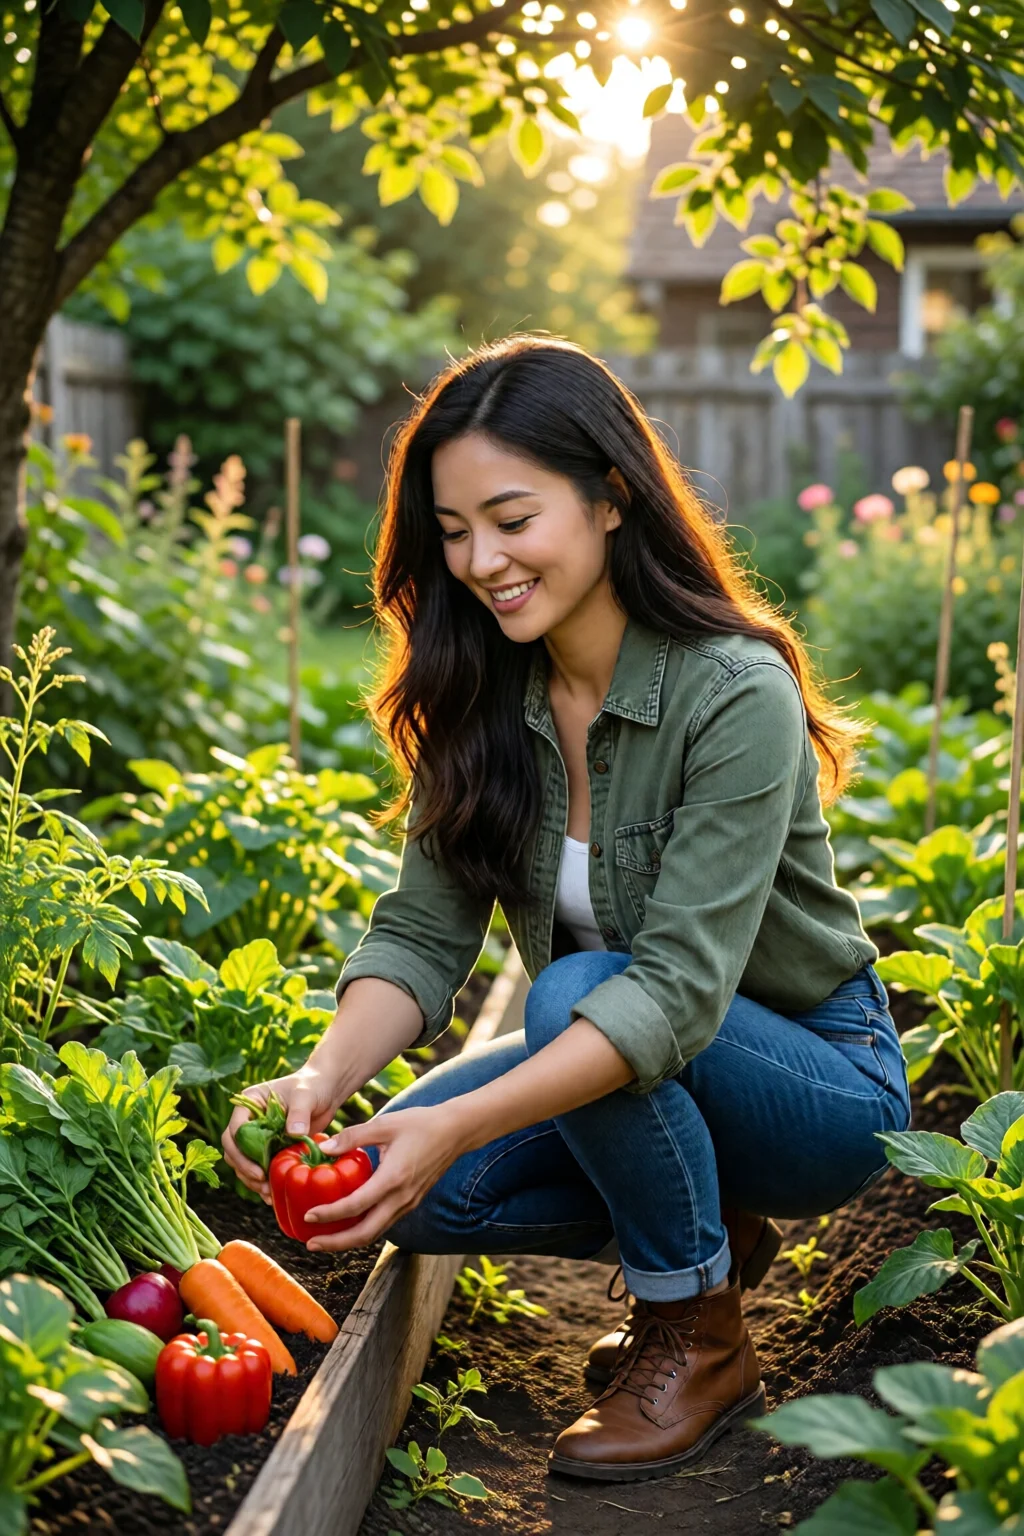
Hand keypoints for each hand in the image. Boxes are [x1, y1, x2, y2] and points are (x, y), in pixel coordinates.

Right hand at [222, 1064, 341, 1201]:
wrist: (325, 1091)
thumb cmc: (313, 1086)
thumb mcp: (305, 1096)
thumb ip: (299, 1112)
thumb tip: (293, 1132)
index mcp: (250, 1102)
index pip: (235, 1129)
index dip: (241, 1151)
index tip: (258, 1169)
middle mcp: (248, 1119)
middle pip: (233, 1148)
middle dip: (244, 1168)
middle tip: (261, 1182)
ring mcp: (257, 1135)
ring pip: (242, 1161)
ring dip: (250, 1179)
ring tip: (267, 1193)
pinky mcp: (269, 1147)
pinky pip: (258, 1166)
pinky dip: (262, 1181)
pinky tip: (272, 1194)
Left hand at [301, 1105, 465, 1253]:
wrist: (456, 1131)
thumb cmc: (420, 1123)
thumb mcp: (384, 1124)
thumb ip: (353, 1136)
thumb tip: (323, 1148)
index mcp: (393, 1178)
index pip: (356, 1205)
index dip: (330, 1214)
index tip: (308, 1216)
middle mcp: (401, 1198)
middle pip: (365, 1234)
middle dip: (336, 1243)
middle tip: (312, 1243)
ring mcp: (408, 1203)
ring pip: (375, 1233)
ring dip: (349, 1240)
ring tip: (325, 1238)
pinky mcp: (411, 1202)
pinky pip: (384, 1223)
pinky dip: (363, 1229)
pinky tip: (349, 1222)